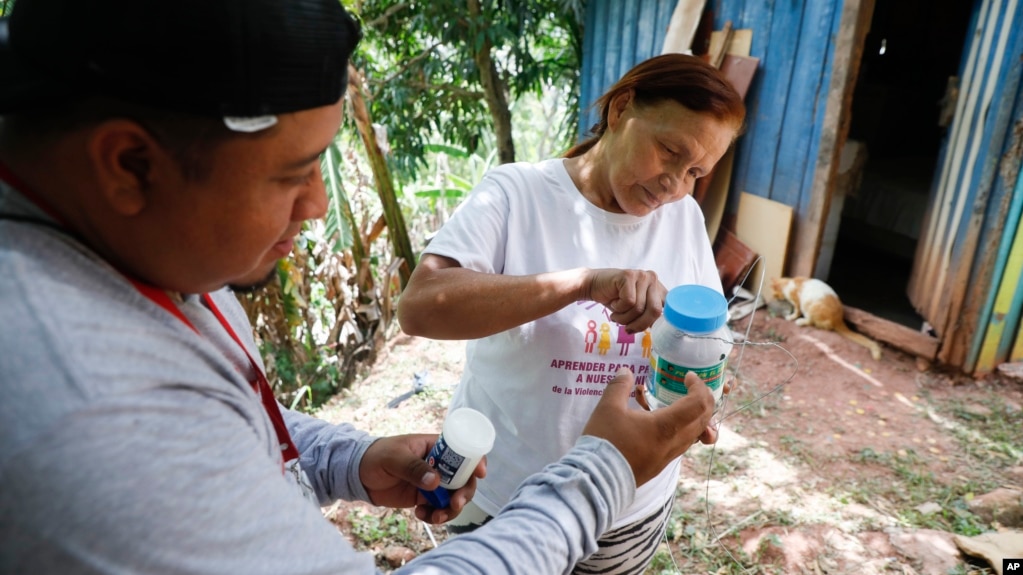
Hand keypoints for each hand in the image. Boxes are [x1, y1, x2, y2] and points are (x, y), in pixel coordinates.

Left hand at [359, 434, 486, 523]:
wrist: (357, 474)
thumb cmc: (376, 456)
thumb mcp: (394, 458)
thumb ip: (413, 468)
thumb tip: (436, 482)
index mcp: (435, 447)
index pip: (463, 451)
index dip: (476, 461)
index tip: (480, 474)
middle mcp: (439, 465)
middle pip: (464, 479)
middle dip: (464, 494)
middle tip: (455, 504)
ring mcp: (433, 483)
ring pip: (454, 497)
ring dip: (450, 510)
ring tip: (435, 517)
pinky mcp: (424, 497)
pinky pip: (439, 509)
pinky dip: (435, 515)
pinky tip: (420, 514)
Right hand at [582, 368, 715, 485]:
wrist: (597, 480)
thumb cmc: (605, 441)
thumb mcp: (607, 407)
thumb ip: (619, 386)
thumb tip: (625, 372)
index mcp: (666, 426)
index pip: (699, 404)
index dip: (699, 386)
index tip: (687, 377)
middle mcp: (674, 442)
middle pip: (705, 419)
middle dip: (703, 399)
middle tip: (690, 387)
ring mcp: (669, 456)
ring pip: (696, 434)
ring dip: (695, 416)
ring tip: (680, 403)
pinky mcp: (661, 464)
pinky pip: (683, 444)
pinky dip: (684, 429)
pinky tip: (665, 423)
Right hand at [583, 269, 666, 333]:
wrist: (593, 285)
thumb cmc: (615, 299)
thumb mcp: (636, 310)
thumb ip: (649, 316)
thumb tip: (660, 331)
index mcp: (658, 288)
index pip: (668, 310)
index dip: (659, 323)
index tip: (648, 331)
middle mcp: (653, 279)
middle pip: (655, 311)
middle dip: (639, 325)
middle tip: (627, 329)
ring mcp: (642, 276)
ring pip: (639, 308)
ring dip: (624, 318)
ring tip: (617, 314)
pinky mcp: (628, 276)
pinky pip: (628, 302)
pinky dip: (618, 308)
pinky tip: (614, 303)